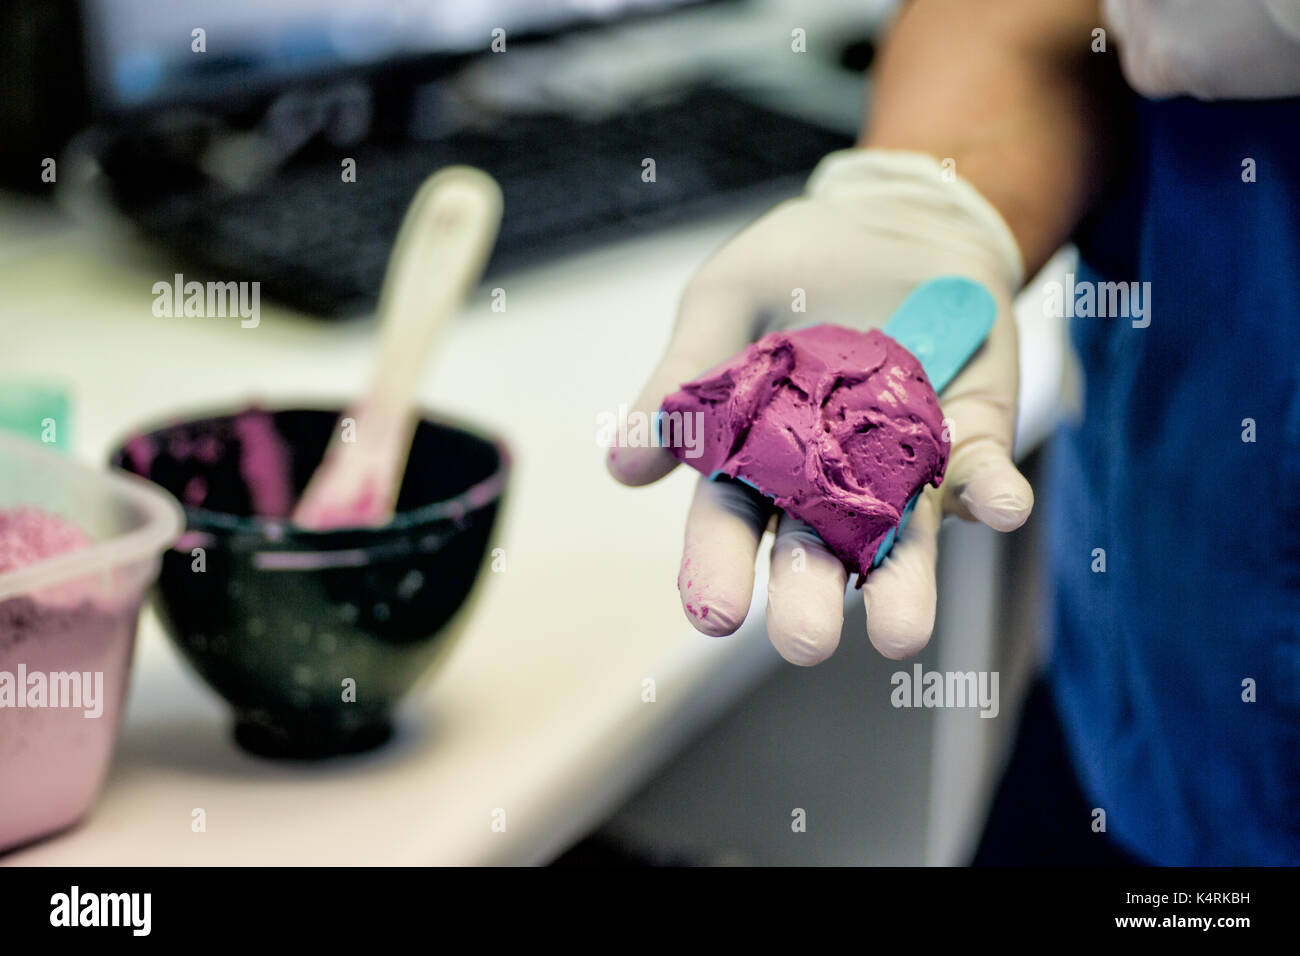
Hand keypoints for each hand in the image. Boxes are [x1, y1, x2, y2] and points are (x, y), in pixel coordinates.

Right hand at [608, 149, 1033, 663]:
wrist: (895, 219)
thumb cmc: (796, 266)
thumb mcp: (725, 302)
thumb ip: (684, 380)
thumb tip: (622, 465)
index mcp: (754, 458)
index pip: (727, 525)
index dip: (717, 568)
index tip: (712, 614)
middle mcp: (827, 483)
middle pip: (812, 551)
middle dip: (809, 598)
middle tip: (804, 642)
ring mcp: (902, 470)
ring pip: (901, 541)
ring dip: (905, 586)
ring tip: (901, 634)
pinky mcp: (970, 440)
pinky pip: (983, 475)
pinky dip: (992, 495)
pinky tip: (1001, 509)